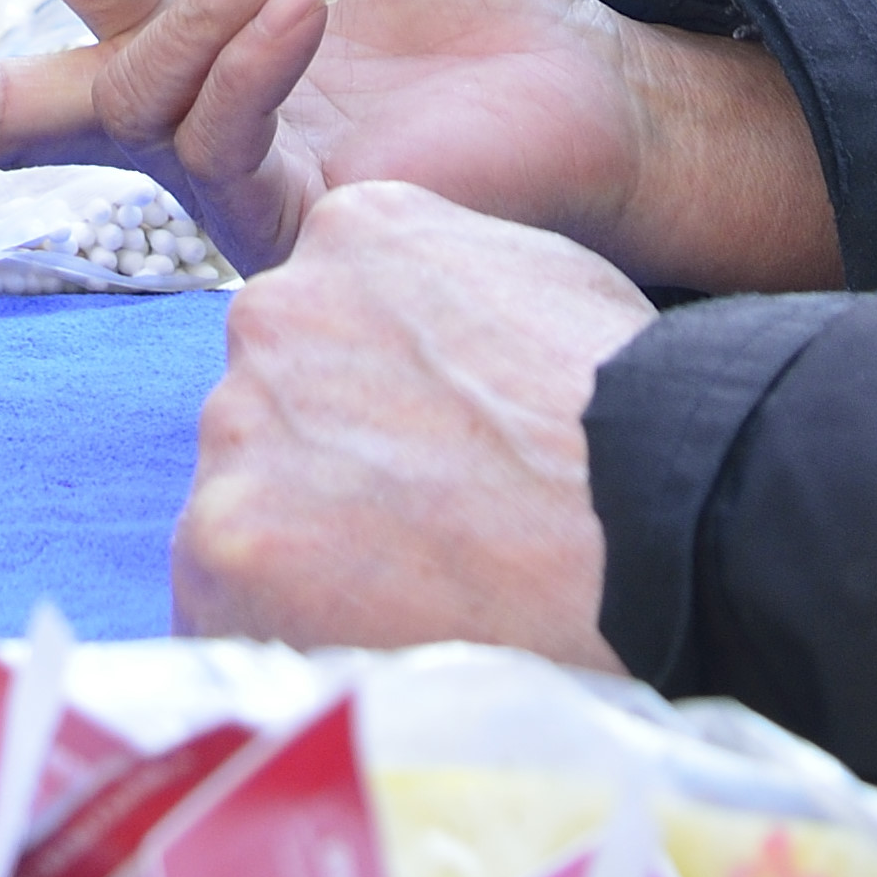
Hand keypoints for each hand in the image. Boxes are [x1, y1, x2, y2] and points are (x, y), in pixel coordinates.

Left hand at [169, 183, 637, 663]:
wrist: (654, 511)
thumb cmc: (632, 410)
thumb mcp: (538, 279)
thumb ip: (446, 296)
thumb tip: (424, 350)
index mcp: (350, 231)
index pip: (319, 323)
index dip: (367, 407)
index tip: (418, 460)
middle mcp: (269, 311)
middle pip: (268, 412)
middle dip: (323, 476)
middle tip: (415, 538)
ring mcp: (239, 425)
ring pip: (240, 505)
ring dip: (298, 557)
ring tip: (410, 599)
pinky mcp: (224, 538)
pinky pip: (223, 601)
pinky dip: (282, 631)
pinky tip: (365, 645)